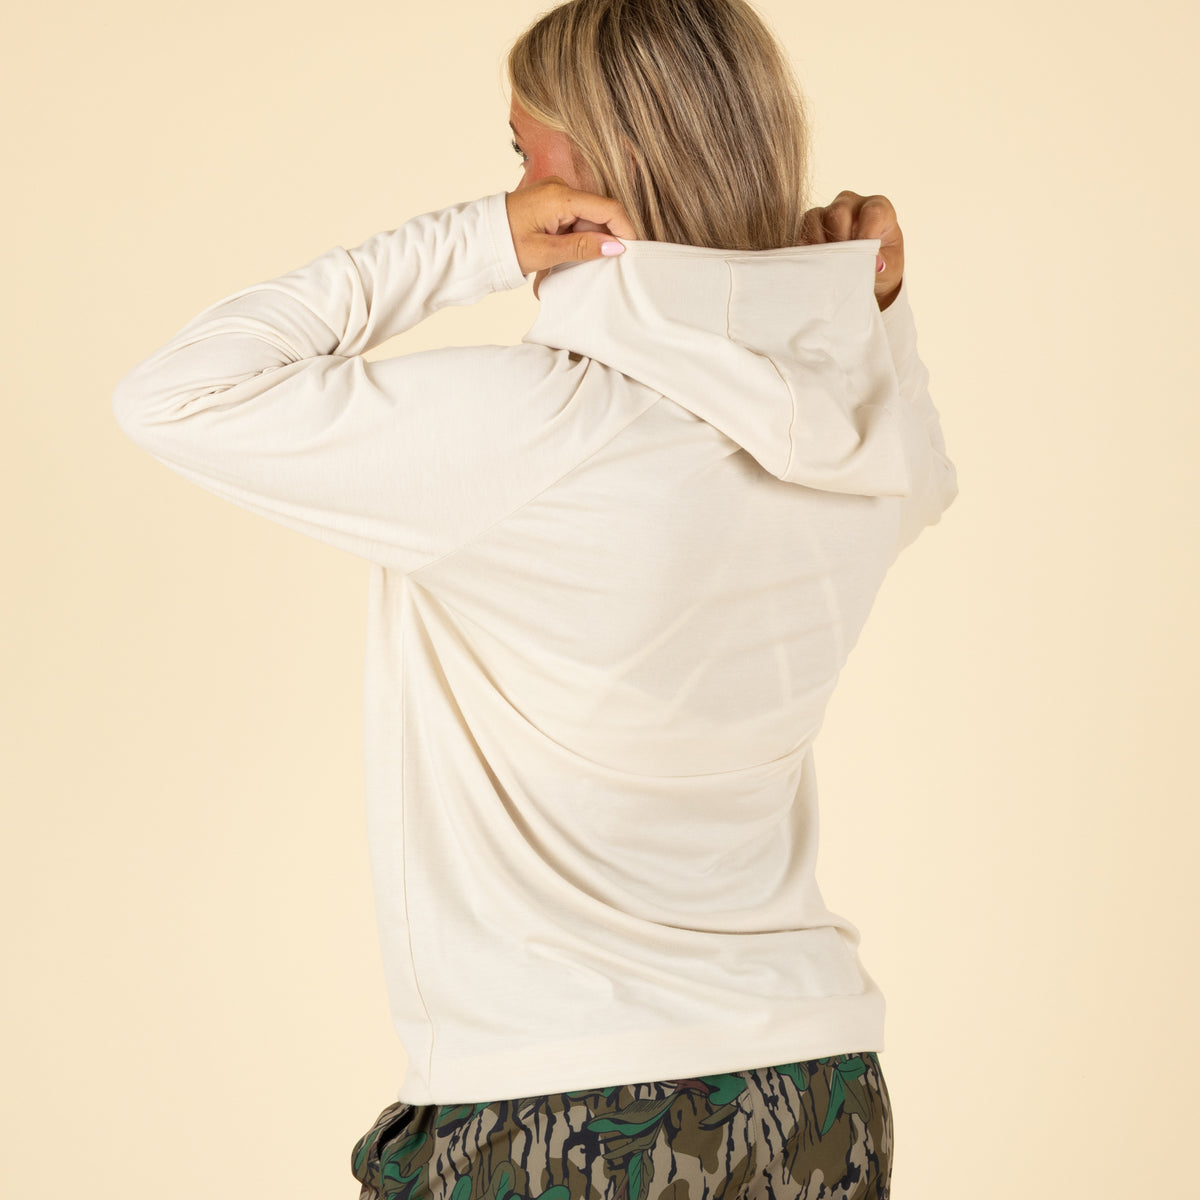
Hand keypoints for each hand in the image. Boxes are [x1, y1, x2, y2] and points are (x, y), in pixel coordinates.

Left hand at [505, 177, 636, 299]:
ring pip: (586, 217)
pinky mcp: (549, 201)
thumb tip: (615, 246)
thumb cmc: (504, 245)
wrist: (476, 239)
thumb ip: (582, 248)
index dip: (624, 229)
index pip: (608, 208)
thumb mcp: (545, 253)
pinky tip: (564, 254)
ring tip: (572, 262)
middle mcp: (559, 187)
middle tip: (600, 265)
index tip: (631, 251)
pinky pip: (573, 218)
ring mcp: (554, 192)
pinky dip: (574, 236)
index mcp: (559, 196)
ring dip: (586, 240)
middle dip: (603, 238)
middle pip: (598, 212)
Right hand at [800, 191, 904, 310]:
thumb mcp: (889, 267)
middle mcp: (851, 203)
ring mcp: (828, 211)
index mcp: (878, 207)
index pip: (872, 212)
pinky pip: (802, 229)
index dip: (866, 236)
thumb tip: (875, 265)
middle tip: (842, 266)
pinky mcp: (810, 223)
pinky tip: (813, 265)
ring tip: (827, 268)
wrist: (866, 269)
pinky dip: (806, 249)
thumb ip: (884, 265)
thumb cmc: (882, 264)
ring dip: (820, 246)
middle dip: (839, 242)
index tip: (865, 260)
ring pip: (815, 219)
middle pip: (838, 213)